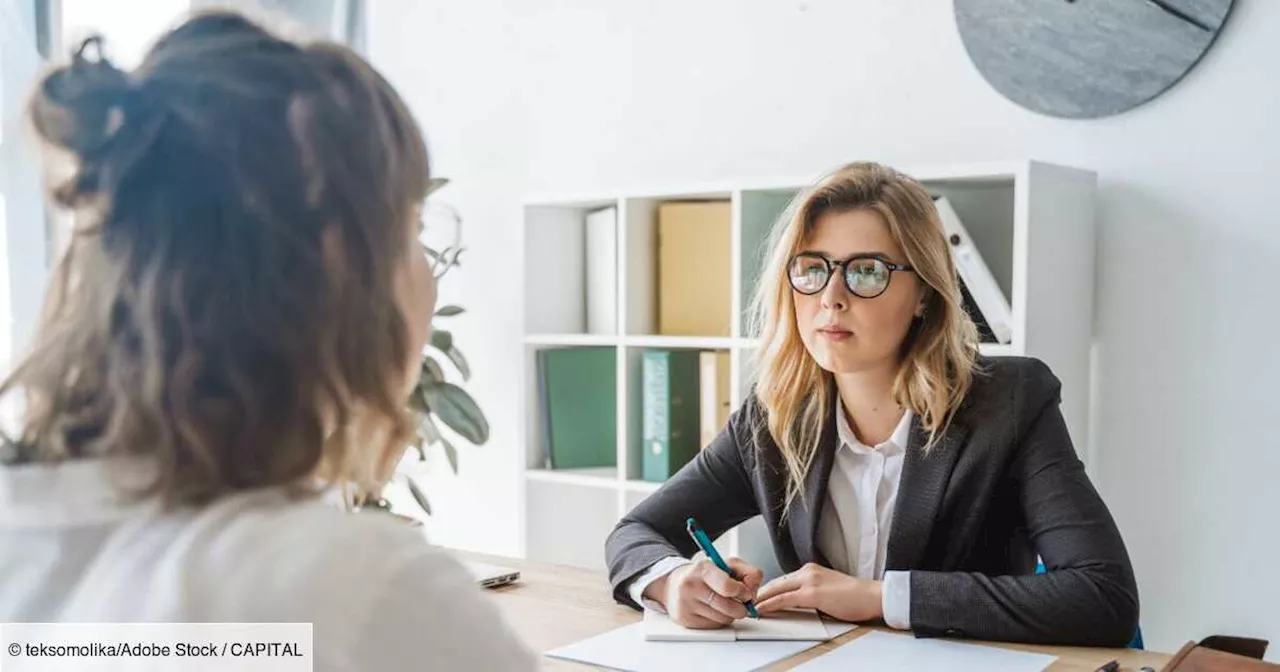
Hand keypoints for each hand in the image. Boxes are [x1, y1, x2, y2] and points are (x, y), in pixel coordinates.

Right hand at [643, 558, 763, 628]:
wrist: (673, 585)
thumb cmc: (704, 575)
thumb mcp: (727, 565)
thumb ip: (747, 572)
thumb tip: (754, 589)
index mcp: (703, 569)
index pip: (728, 587)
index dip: (743, 593)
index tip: (745, 593)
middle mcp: (691, 586)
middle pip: (729, 608)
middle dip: (741, 608)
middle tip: (741, 602)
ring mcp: (686, 604)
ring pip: (723, 619)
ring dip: (730, 614)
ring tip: (723, 604)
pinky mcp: (685, 620)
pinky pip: (714, 626)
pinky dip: (719, 620)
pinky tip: (712, 611)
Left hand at [755, 563, 883, 622]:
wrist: (872, 595)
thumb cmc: (855, 596)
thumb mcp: (827, 588)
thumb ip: (810, 591)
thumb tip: (796, 601)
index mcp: (811, 570)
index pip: (783, 579)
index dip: (768, 589)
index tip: (757, 596)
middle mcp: (808, 571)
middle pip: (776, 582)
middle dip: (759, 592)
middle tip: (746, 601)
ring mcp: (809, 581)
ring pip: (777, 589)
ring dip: (761, 599)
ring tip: (749, 607)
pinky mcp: (812, 593)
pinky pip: (784, 599)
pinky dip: (770, 604)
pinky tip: (761, 609)